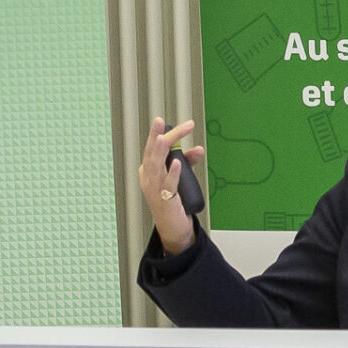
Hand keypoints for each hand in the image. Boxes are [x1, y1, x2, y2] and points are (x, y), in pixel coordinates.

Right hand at [139, 118, 205, 254]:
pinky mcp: (166, 201)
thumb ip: (187, 161)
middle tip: (163, 122)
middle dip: (158, 137)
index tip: (163, 121)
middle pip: (153, 154)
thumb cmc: (173, 200)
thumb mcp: (178, 177)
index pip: (151, 149)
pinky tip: (178, 163)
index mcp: (149, 171)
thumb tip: (199, 148)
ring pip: (155, 167)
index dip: (156, 134)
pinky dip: (173, 173)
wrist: (173, 226)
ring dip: (160, 152)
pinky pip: (168, 185)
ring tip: (164, 139)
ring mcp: (155, 190)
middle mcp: (148, 179)